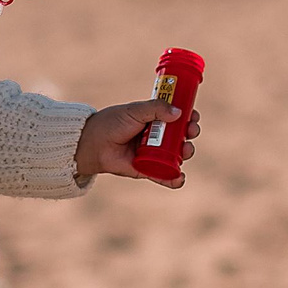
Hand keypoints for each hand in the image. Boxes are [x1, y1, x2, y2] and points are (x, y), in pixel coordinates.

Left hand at [74, 100, 200, 187]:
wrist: (94, 143)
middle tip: (191, 131)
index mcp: (155, 119)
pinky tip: (179, 178)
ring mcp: (154, 154)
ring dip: (186, 153)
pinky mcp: (148, 170)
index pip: (178, 117)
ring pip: (178, 155)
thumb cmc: (112, 123)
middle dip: (191, 133)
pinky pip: (165, 176)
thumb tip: (178, 112)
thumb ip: (155, 108)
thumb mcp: (134, 111)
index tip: (193, 115)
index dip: (189, 116)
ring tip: (185, 150)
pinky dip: (175, 179)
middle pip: (182, 136)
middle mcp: (157, 136)